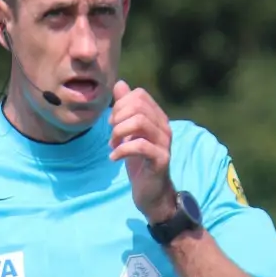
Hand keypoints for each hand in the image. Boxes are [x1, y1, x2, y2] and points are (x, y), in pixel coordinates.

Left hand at [108, 80, 176, 223]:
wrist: (151, 192)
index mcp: (157, 117)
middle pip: (138, 106)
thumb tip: (120, 84)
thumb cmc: (139, 162)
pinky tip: (114, 158)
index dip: (120, 105)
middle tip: (111, 135)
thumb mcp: (128, 132)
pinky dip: (122, 150)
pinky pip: (140, 145)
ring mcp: (164, 143)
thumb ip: (125, 109)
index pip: (139, 95)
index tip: (112, 123)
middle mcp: (164, 127)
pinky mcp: (161, 159)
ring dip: (119, 132)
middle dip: (117, 118)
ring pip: (140, 122)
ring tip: (112, 145)